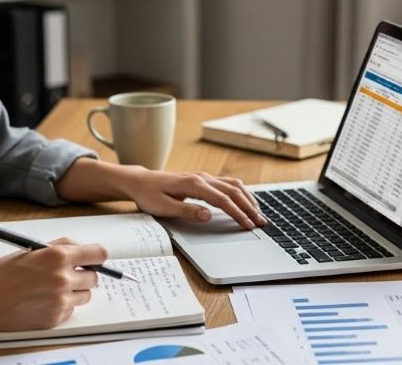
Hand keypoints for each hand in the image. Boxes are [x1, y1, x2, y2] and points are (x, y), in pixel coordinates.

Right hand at [0, 238, 106, 331]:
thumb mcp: (32, 249)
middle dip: (84, 274)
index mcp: (58, 256)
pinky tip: (43, 301)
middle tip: (68, 274)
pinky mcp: (54, 318)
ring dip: (74, 291)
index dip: (97, 257)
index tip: (93, 259)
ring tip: (51, 288)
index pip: (99, 254)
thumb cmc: (1, 274)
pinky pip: (70, 310)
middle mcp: (63, 278)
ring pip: (85, 295)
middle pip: (94, 277)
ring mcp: (60, 300)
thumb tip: (80, 248)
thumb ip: (59, 247)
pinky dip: (62, 306)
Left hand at [124, 168, 266, 229]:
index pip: (222, 199)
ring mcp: (203, 177)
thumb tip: (208, 215)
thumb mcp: (164, 207)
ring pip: (233, 185)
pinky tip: (245, 201)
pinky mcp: (203, 180)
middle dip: (249, 207)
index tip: (247, 225)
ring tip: (258, 213)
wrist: (140, 181)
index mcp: (193, 184)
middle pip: (233, 191)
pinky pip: (227, 184)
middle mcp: (202, 178)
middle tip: (261, 222)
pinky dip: (240, 193)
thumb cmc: (149, 195)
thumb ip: (187, 211)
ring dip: (247, 198)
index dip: (237, 213)